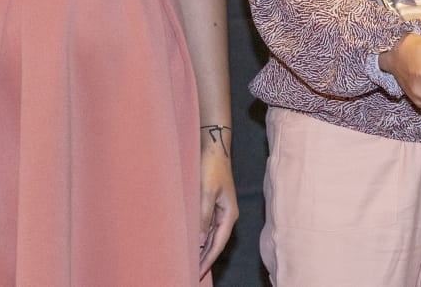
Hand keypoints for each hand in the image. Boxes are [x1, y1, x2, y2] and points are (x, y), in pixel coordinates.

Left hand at [197, 129, 237, 275]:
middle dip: (206, 258)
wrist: (214, 147)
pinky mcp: (213, 204)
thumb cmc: (211, 167)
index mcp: (229, 214)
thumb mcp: (205, 192)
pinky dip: (201, 236)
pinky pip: (207, 226)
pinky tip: (192, 243)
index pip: (218, 243)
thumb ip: (203, 217)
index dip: (208, 260)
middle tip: (192, 273)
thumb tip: (201, 241)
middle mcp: (227, 215)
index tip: (197, 273)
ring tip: (190, 262)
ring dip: (202, 249)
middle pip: (216, 242)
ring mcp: (221, 210)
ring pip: (211, 236)